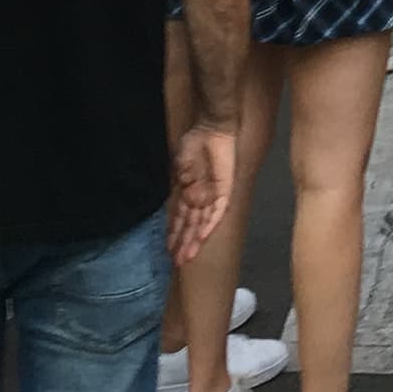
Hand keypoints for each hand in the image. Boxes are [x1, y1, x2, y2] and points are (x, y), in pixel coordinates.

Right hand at [167, 123, 237, 264]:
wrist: (212, 129)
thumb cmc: (194, 143)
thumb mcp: (180, 165)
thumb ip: (179, 184)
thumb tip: (174, 203)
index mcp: (188, 192)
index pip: (180, 218)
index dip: (174, 233)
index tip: (167, 248)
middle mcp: (201, 197)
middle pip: (191, 225)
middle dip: (182, 243)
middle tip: (175, 263)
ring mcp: (213, 195)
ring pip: (202, 223)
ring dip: (193, 241)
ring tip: (185, 258)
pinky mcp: (225, 191)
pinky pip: (218, 212)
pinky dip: (209, 226)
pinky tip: (201, 239)